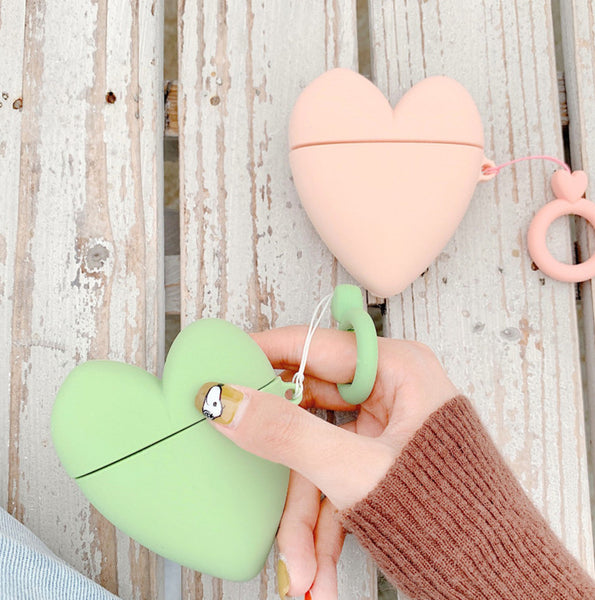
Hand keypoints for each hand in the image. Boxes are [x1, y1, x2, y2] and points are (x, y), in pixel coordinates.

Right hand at [196, 326, 457, 598]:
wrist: (498, 577)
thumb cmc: (451, 512)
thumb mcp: (356, 470)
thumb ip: (287, 434)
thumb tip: (229, 402)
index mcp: (397, 369)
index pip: (314, 347)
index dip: (263, 356)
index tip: (222, 367)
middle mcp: (389, 393)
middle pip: (308, 414)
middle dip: (285, 472)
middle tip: (239, 465)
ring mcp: (382, 430)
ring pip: (318, 461)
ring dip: (306, 522)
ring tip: (303, 574)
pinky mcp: (377, 462)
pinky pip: (334, 485)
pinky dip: (323, 528)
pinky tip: (318, 572)